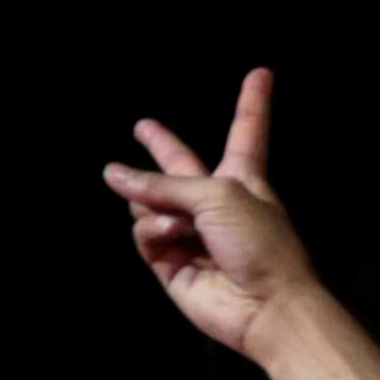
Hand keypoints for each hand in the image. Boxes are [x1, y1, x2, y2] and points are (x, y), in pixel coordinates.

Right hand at [101, 71, 316, 358]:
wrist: (266, 306)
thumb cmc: (259, 242)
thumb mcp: (217, 194)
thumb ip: (164, 183)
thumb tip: (112, 174)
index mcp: (243, 179)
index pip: (246, 132)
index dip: (252, 103)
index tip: (262, 73)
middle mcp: (216, 203)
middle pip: (181, 168)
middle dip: (162, 148)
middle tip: (142, 127)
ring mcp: (192, 234)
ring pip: (150, 203)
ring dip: (152, 201)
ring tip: (174, 220)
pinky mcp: (171, 264)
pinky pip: (145, 234)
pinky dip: (153, 231)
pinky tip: (170, 236)